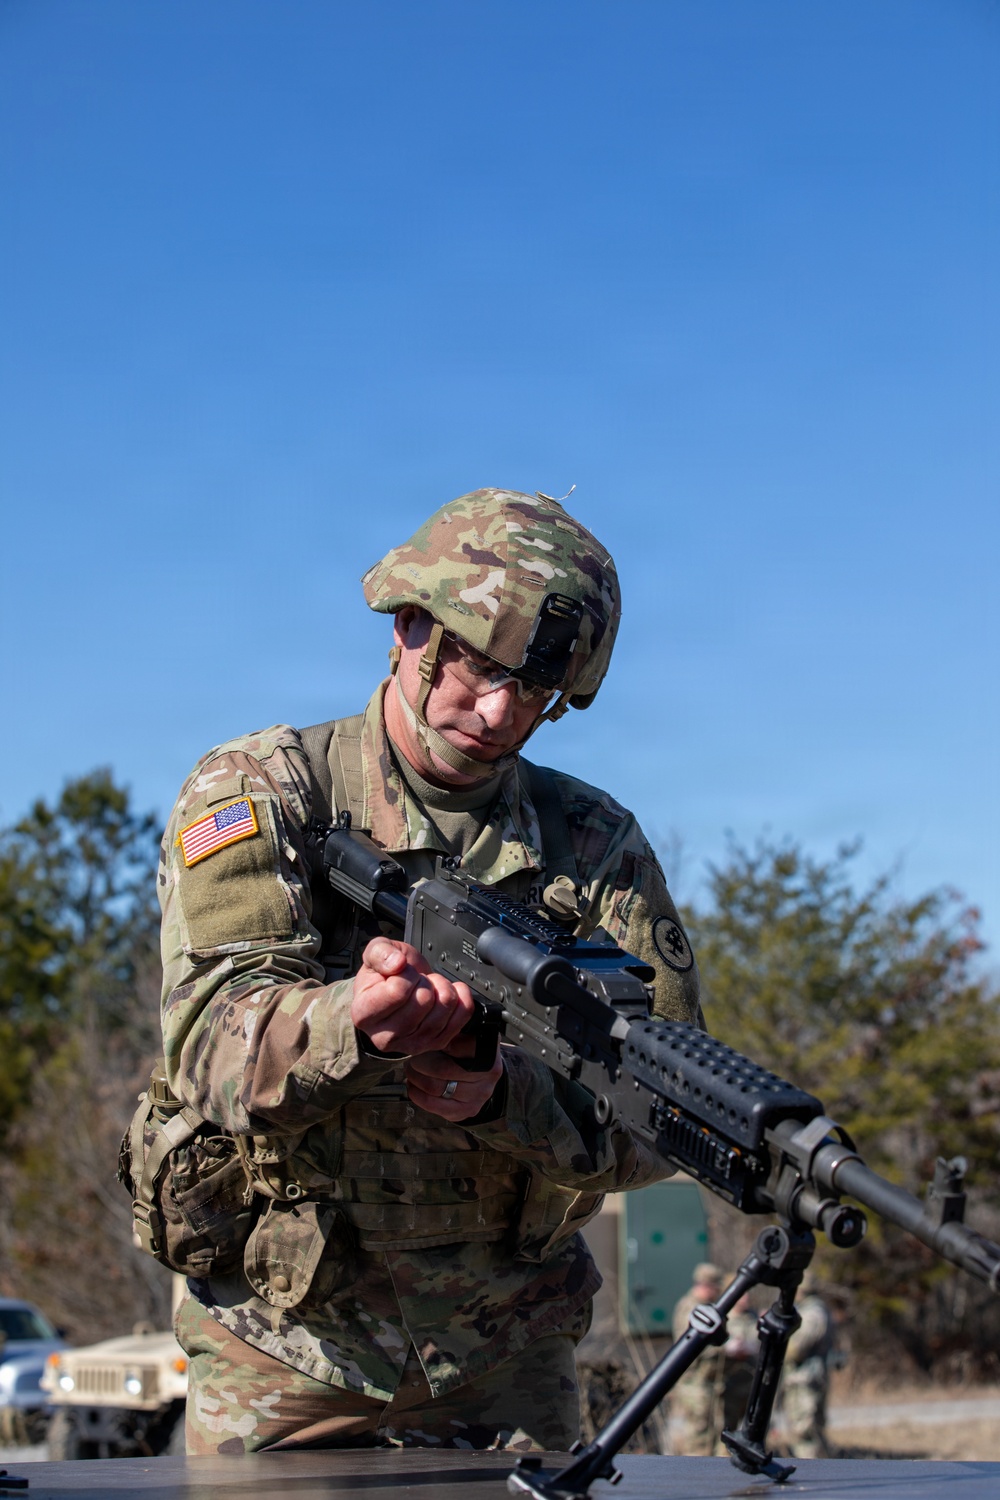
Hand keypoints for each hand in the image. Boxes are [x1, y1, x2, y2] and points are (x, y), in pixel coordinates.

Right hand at [352, 936, 474, 1055]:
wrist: (397, 993)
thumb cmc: (384, 975)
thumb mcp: (376, 952)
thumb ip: (381, 952)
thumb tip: (397, 963)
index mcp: (364, 1013)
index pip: (398, 991)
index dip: (406, 974)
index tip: (402, 973)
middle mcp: (385, 1036)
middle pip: (424, 999)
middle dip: (425, 980)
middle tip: (417, 980)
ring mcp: (413, 1044)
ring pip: (445, 1007)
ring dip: (442, 987)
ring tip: (429, 987)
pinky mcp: (436, 1044)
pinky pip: (462, 1016)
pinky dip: (460, 997)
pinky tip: (445, 993)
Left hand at [404, 1034, 503, 1120]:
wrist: (483, 1075)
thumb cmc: (469, 1051)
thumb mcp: (467, 1033)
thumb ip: (452, 1029)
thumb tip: (430, 1023)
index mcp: (488, 1050)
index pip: (456, 1045)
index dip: (435, 1042)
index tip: (424, 1040)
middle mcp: (488, 1075)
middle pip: (442, 1069)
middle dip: (420, 1062)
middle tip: (412, 1056)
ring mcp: (478, 1095)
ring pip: (435, 1088)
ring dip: (416, 1078)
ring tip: (411, 1069)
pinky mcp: (466, 1111)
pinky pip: (434, 1105)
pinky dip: (418, 1095)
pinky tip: (414, 1086)